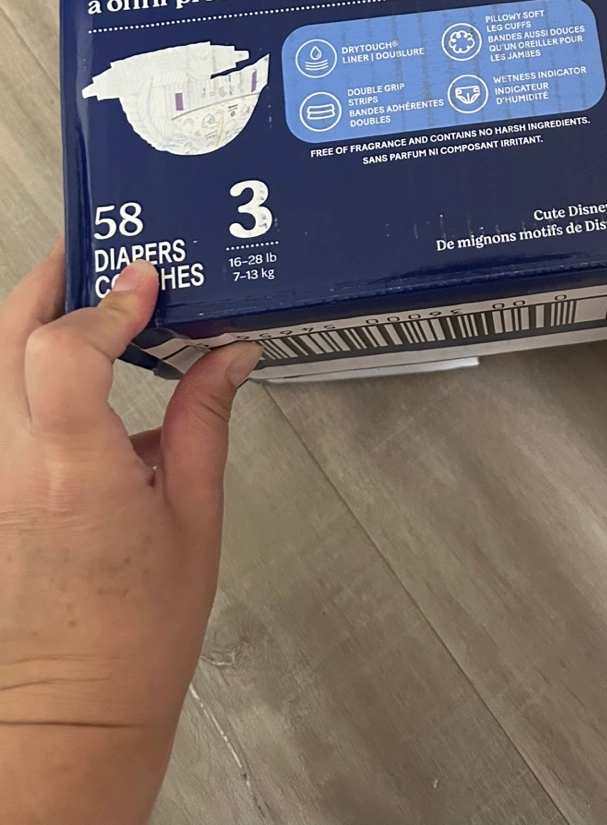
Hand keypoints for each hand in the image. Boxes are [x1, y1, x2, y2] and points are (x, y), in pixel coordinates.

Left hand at [0, 246, 260, 824]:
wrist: (72, 705)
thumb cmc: (138, 628)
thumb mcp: (196, 516)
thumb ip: (203, 419)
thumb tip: (229, 352)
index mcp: (75, 474)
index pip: (62, 352)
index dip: (105, 304)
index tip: (148, 283)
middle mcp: (15, 465)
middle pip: (7, 336)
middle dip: (52, 280)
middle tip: (104, 256)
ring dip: (37, 317)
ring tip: (94, 303)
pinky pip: (2, 400)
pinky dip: (31, 364)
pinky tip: (80, 370)